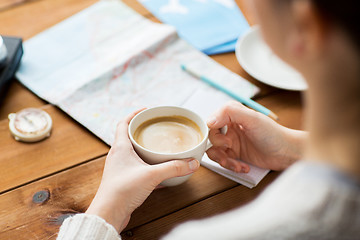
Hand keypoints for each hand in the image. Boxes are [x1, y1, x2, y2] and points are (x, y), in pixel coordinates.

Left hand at [86, 110, 199, 231]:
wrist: (109, 214)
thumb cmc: (121, 191)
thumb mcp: (151, 175)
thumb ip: (173, 168)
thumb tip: (192, 162)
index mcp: (120, 147)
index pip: (123, 123)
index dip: (134, 114)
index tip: (146, 110)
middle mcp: (118, 156)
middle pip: (128, 136)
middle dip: (142, 131)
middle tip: (155, 128)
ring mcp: (120, 168)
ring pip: (132, 152)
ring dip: (144, 148)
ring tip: (159, 147)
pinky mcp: (124, 180)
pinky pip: (136, 167)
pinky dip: (147, 166)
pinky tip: (159, 172)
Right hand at [207, 101, 306, 172]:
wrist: (287, 153)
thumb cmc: (273, 134)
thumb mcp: (252, 118)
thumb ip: (229, 113)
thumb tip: (209, 121)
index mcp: (233, 115)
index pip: (212, 121)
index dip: (213, 132)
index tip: (223, 139)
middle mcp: (230, 128)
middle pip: (211, 138)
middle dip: (218, 146)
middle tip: (229, 147)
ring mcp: (233, 142)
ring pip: (215, 152)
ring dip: (223, 160)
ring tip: (235, 164)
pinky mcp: (236, 156)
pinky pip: (224, 161)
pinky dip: (232, 166)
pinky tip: (244, 167)